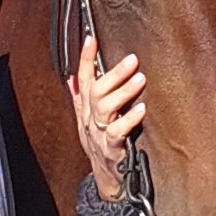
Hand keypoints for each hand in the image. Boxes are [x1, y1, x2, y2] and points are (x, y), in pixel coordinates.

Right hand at [71, 33, 147, 198]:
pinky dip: (129, 120)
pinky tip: (141, 110)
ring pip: (105, 108)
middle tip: (132, 59)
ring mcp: (99, 133)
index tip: (91, 37)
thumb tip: (74, 76)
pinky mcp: (112, 149)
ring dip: (123, 91)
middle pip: (96, 91)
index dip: (86, 58)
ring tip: (140, 78)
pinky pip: (117, 132)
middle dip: (113, 74)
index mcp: (85, 108)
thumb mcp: (87, 120)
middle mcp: (90, 118)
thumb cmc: (101, 144)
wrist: (106, 178)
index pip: (83, 78)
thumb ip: (81, 98)